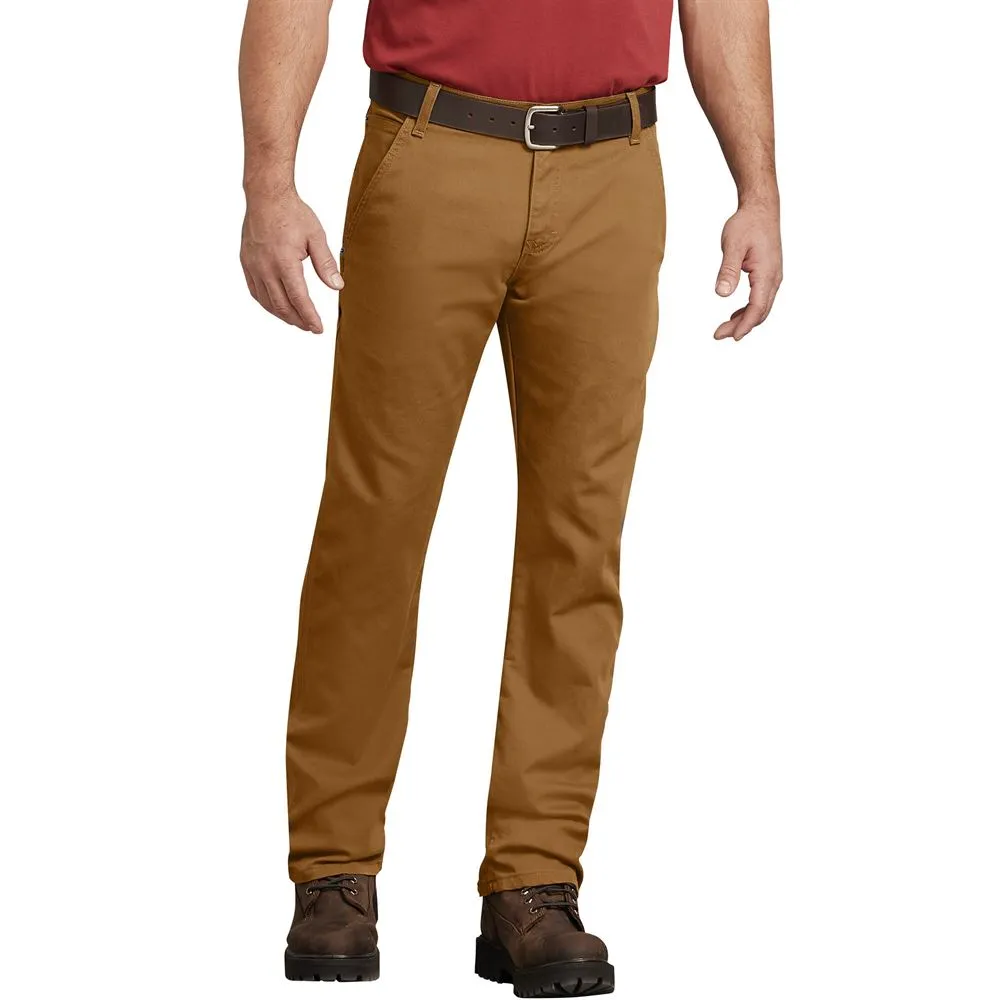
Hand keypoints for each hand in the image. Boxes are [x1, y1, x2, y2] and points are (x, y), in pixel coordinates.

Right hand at [240, 191, 342, 333]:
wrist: (265, 195)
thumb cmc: (292, 213)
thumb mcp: (316, 236)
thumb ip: (326, 263)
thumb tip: (338, 286)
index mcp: (284, 262)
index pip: (299, 299)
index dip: (309, 317)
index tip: (318, 328)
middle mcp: (265, 267)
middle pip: (282, 306)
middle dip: (298, 320)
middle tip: (310, 328)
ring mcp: (253, 266)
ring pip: (266, 302)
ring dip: (282, 315)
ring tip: (297, 321)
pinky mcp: (246, 263)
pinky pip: (255, 291)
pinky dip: (267, 304)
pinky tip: (277, 307)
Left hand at [714, 200, 782, 341]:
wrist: (761, 208)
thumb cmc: (747, 224)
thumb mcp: (733, 246)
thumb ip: (728, 270)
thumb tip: (723, 293)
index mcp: (767, 273)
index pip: (757, 307)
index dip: (745, 324)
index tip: (732, 336)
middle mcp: (774, 278)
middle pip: (760, 312)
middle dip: (741, 326)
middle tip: (718, 335)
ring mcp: (773, 276)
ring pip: (761, 307)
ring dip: (744, 320)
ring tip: (724, 329)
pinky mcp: (768, 274)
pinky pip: (760, 298)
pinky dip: (748, 310)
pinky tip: (734, 315)